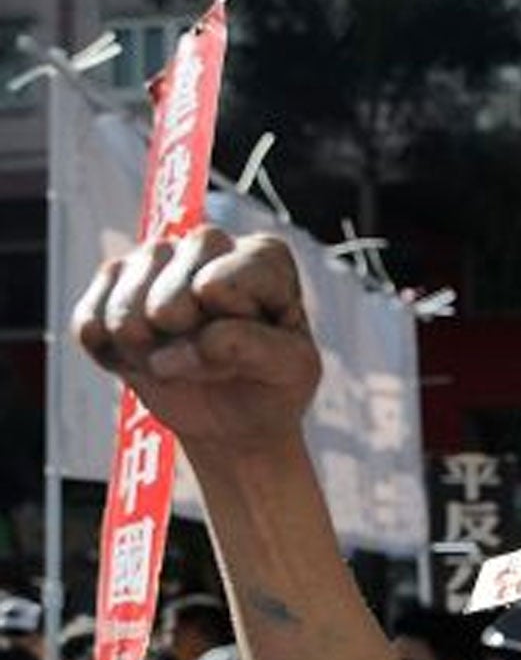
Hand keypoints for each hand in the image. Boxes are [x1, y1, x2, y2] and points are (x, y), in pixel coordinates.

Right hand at [72, 228, 320, 458]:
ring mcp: (156, 259)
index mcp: (265, 258)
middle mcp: (209, 244)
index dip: (228, 328)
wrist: (235, 415)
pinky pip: (90, 324)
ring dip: (148, 352)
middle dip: (184, 339)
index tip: (257, 347)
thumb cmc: (272, 381)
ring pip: (127, 306)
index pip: (222, 284)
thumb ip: (252, 345)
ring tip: (178, 364)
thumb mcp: (292, 369)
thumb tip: (194, 338)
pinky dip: (112, 358)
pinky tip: (142, 363)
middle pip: (170, 287)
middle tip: (212, 363)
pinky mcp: (113, 283)